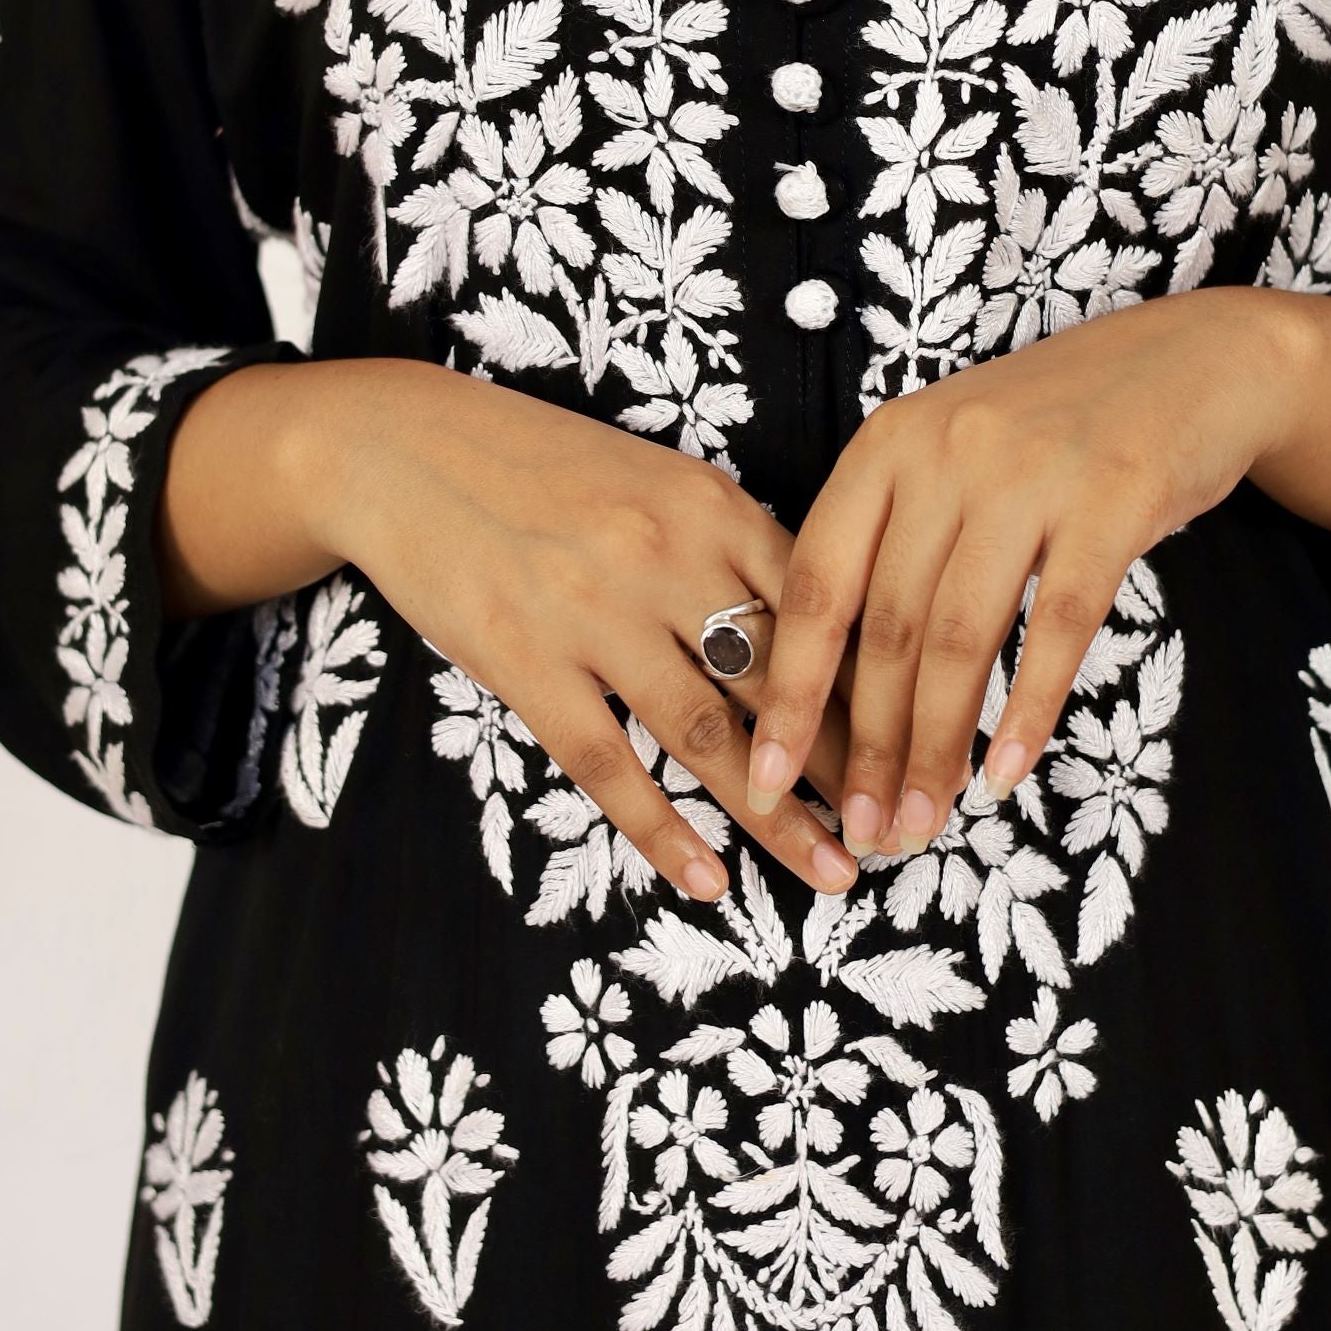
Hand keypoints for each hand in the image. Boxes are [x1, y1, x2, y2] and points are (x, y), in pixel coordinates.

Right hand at [295, 360, 860, 901]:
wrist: (403, 449)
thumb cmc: (543, 469)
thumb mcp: (655, 480)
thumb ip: (731, 546)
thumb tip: (820, 634)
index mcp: (710, 504)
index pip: (824, 611)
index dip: (882, 687)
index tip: (927, 745)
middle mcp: (664, 556)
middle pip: (782, 681)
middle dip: (855, 766)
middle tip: (909, 830)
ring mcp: (592, 612)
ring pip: (709, 736)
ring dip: (779, 818)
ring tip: (835, 872)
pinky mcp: (524, 662)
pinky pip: (610, 766)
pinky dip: (665, 833)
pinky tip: (710, 881)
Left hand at [743, 290, 1324, 853]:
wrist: (1193, 360)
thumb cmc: (1055, 430)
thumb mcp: (952, 456)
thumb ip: (895, 541)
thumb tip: (838, 688)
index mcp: (887, 447)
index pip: (817, 588)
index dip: (791, 692)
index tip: (769, 777)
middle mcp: (946, 453)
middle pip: (888, 628)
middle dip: (871, 747)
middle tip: (864, 832)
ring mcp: (1028, 473)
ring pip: (962, 638)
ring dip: (938, 747)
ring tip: (922, 822)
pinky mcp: (1112, 499)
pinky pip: (1059, 628)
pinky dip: (1028, 712)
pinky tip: (1005, 774)